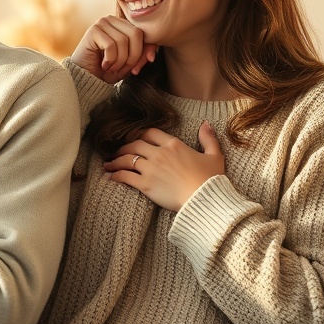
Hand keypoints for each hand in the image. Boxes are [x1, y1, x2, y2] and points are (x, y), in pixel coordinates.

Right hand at [70, 14, 156, 83]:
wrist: (84, 78)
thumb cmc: (106, 70)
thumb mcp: (128, 64)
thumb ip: (141, 57)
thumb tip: (152, 55)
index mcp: (122, 24)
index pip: (142, 33)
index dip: (145, 50)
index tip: (144, 64)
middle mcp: (112, 19)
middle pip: (136, 34)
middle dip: (133, 56)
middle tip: (123, 69)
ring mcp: (101, 23)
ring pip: (123, 41)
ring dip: (120, 61)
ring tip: (111, 68)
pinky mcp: (93, 30)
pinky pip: (111, 46)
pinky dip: (110, 60)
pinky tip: (103, 65)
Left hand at [103, 122, 224, 211]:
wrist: (204, 200)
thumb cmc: (211, 179)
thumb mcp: (214, 156)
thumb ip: (208, 138)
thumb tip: (205, 124)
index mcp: (174, 144)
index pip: (151, 133)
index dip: (140, 135)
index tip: (134, 139)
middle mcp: (159, 153)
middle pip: (134, 144)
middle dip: (123, 147)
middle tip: (117, 152)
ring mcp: (151, 168)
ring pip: (127, 159)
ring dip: (115, 160)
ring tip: (108, 163)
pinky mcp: (145, 184)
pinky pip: (125, 176)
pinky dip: (116, 175)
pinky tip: (111, 176)